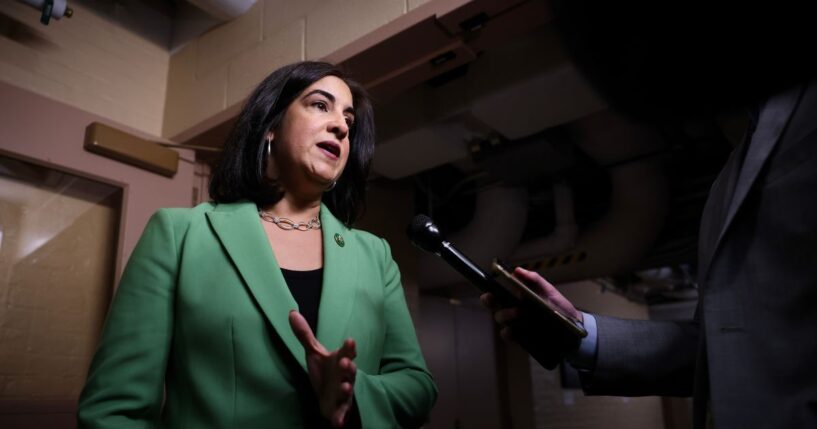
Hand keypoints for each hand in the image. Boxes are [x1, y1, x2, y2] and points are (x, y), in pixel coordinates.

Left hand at [289, 311, 356, 426]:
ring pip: (348, 390)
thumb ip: (305, 335)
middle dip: (349, 367)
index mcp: (340, 360)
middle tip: (346, 362)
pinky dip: (340, 417)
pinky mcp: (340, 408)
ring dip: (347, 389)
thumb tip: (291, 312)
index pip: (347, 351)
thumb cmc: (325, 372)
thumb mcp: (313, 353)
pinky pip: (342, 413)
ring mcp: (344, 392)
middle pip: (350, 370)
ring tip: (344, 386)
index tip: (350, 340)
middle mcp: (345, 375)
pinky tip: (338, 422)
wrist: (328, 397)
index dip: (349, 347)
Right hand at [480, 267, 581, 368]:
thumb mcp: (548, 291)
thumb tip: (517, 270)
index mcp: (518, 298)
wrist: (573, 328)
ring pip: (501, 319)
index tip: (488, 291)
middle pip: (495, 306)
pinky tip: (512, 330)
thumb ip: (534, 280)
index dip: (490, 292)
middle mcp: (514, 310)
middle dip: (489, 302)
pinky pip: (508, 335)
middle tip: (491, 299)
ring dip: (505, 314)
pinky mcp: (522, 337)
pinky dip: (507, 332)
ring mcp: (517, 324)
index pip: (499, 294)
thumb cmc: (559, 307)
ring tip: (519, 312)